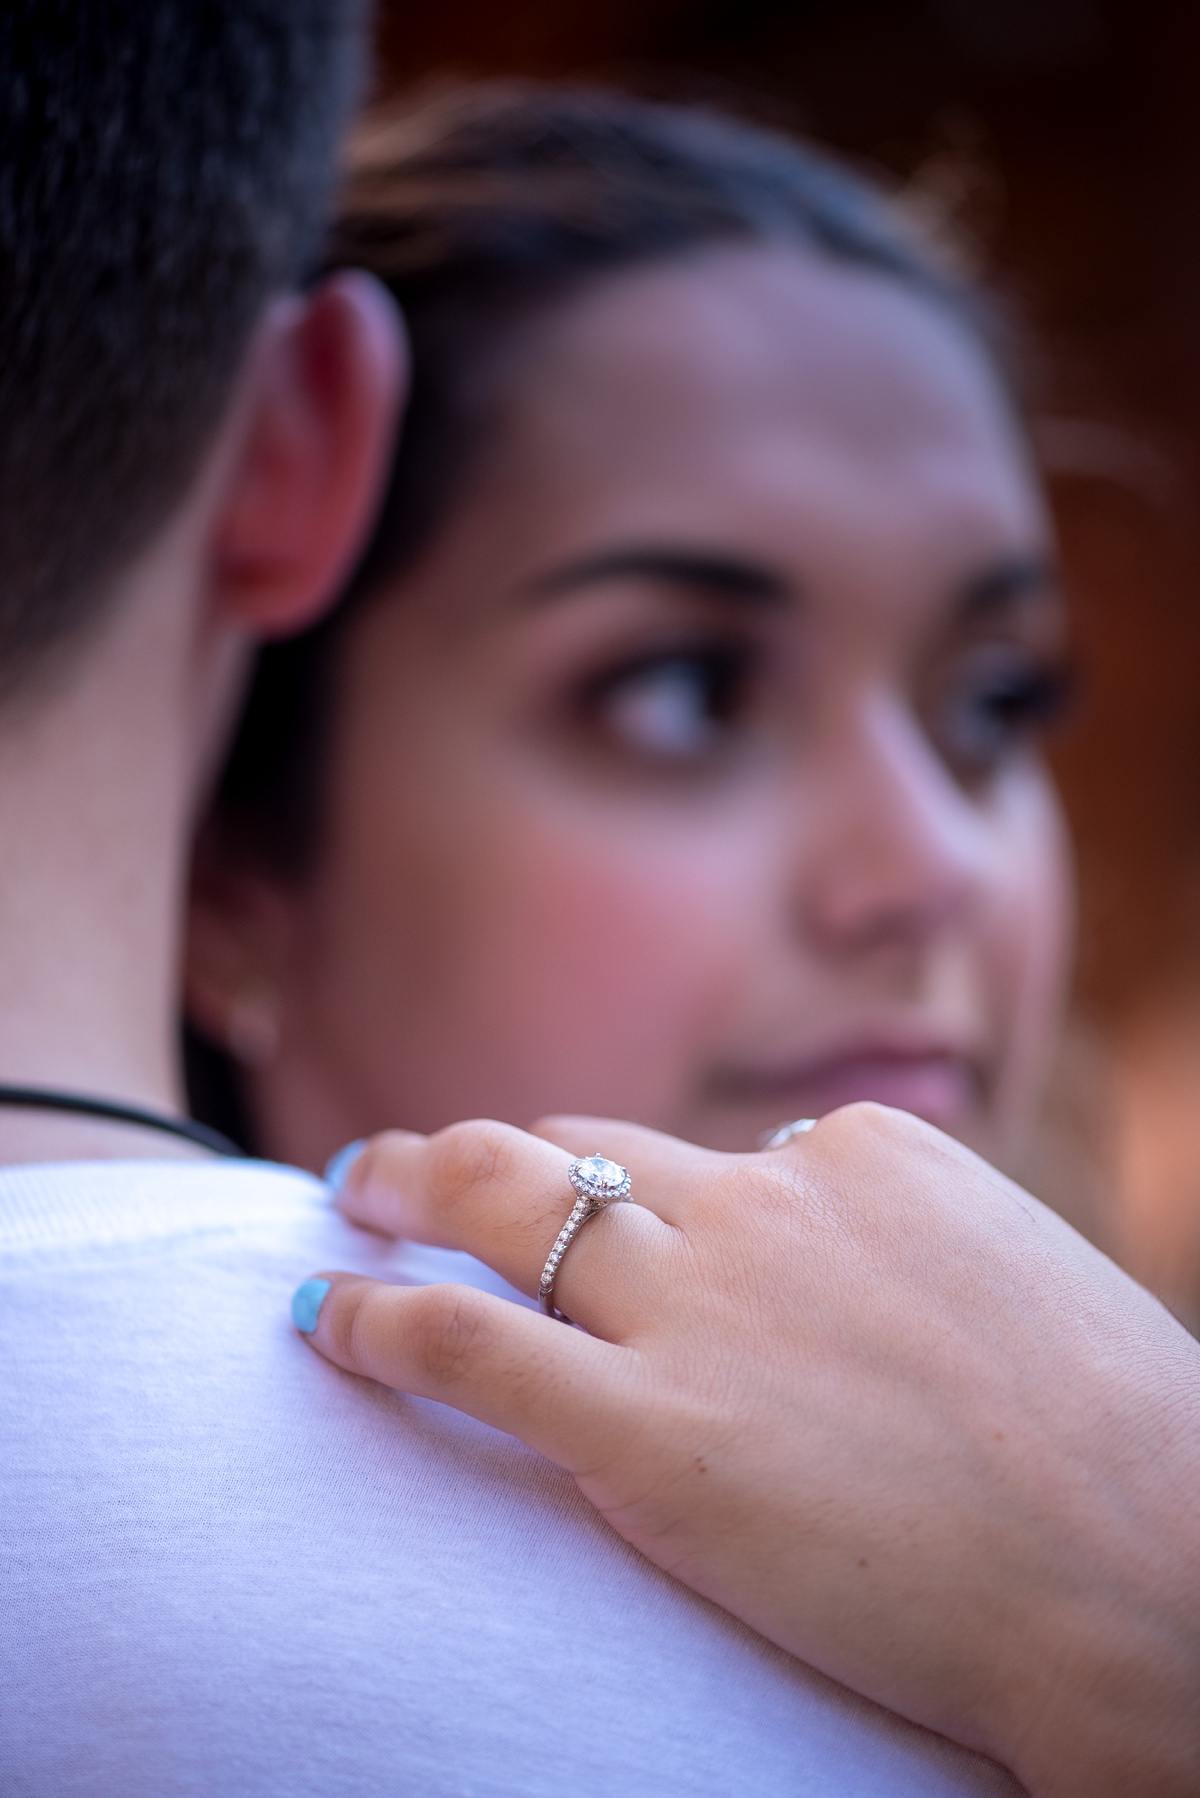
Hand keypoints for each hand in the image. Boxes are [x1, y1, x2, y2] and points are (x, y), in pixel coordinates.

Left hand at [295, 1104, 1199, 1796]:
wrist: (1148, 1566)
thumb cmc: (1113, 1444)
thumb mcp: (1005, 1276)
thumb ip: (897, 1237)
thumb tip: (827, 1209)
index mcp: (860, 1155)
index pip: (703, 1147)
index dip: (623, 1177)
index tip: (582, 1198)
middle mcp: (763, 1205)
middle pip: (575, 1145)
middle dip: (475, 1145)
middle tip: (401, 1159)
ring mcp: (699, 1308)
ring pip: (510, 1209)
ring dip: (412, 1192)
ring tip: (353, 1195)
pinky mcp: (649, 1431)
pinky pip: (472, 1348)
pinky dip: (383, 1326)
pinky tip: (325, 1324)